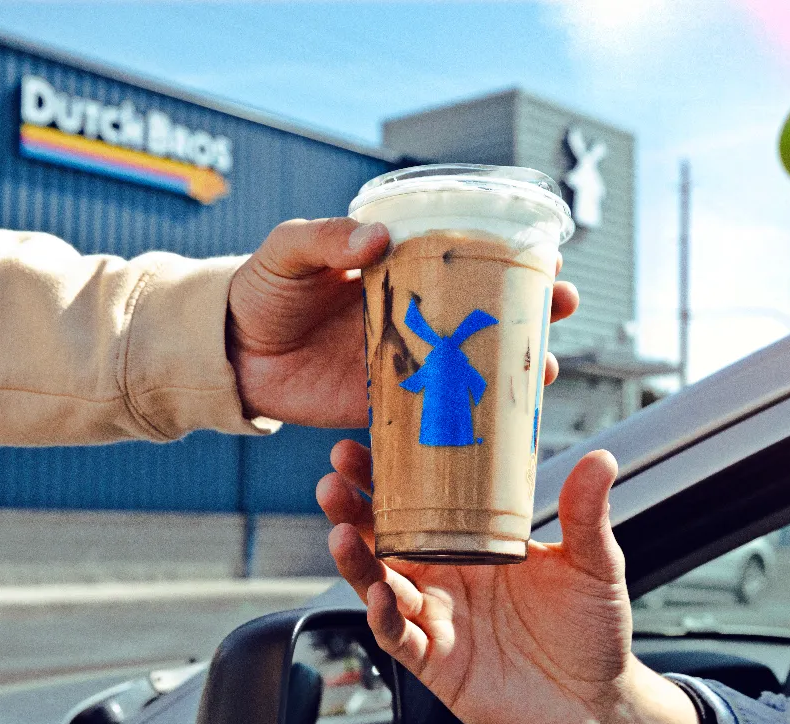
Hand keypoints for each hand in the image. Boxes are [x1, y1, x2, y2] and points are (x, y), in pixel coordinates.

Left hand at [226, 218, 578, 427]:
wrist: (228, 352)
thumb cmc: (259, 289)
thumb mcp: (288, 251)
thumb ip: (326, 240)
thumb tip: (375, 239)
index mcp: (397, 270)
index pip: (465, 257)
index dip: (508, 254)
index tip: (547, 252)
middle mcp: (411, 315)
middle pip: (483, 310)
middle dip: (529, 309)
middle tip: (561, 304)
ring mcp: (403, 360)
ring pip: (471, 362)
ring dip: (512, 364)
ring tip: (542, 364)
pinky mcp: (384, 404)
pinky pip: (434, 409)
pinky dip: (469, 415)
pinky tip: (501, 418)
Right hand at [317, 443, 703, 723]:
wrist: (599, 703)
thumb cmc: (591, 630)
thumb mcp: (592, 563)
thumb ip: (585, 513)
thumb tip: (599, 459)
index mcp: (473, 544)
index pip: (420, 502)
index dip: (388, 476)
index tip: (364, 444)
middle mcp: (446, 578)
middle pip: (384, 539)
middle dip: (353, 510)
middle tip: (333, 481)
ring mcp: (438, 620)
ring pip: (380, 585)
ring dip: (357, 561)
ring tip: (340, 532)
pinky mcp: (438, 664)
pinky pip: (400, 639)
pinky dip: (385, 619)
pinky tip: (381, 596)